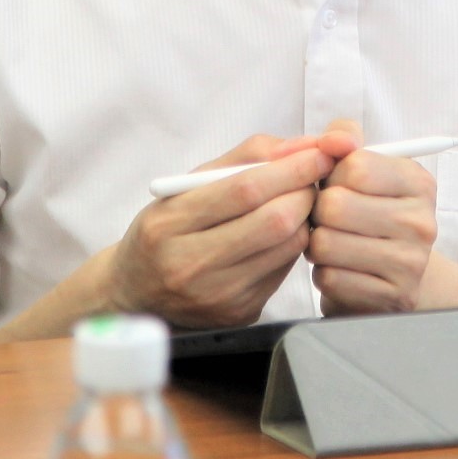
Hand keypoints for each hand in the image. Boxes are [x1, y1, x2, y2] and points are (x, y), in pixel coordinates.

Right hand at [106, 134, 328, 327]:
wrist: (137, 292)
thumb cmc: (167, 228)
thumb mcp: (189, 185)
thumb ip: (244, 157)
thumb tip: (304, 145)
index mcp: (169, 224)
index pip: (245, 189)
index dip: (291, 168)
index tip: (320, 152)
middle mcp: (190, 265)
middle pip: (273, 221)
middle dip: (306, 192)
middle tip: (315, 177)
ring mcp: (217, 295)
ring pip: (287, 247)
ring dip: (306, 218)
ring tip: (300, 201)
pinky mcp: (239, 313)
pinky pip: (284, 270)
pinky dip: (293, 244)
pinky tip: (284, 233)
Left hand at [306, 119, 439, 315]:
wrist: (394, 276)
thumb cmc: (367, 211)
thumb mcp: (363, 167)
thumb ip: (344, 138)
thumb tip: (332, 139)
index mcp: (418, 182)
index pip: (355, 166)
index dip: (331, 175)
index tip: (337, 185)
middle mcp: (422, 222)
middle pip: (335, 206)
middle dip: (318, 212)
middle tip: (327, 219)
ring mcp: (410, 263)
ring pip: (325, 243)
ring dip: (316, 244)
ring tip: (331, 242)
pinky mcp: (391, 297)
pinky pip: (328, 277)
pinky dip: (323, 272)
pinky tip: (339, 268)